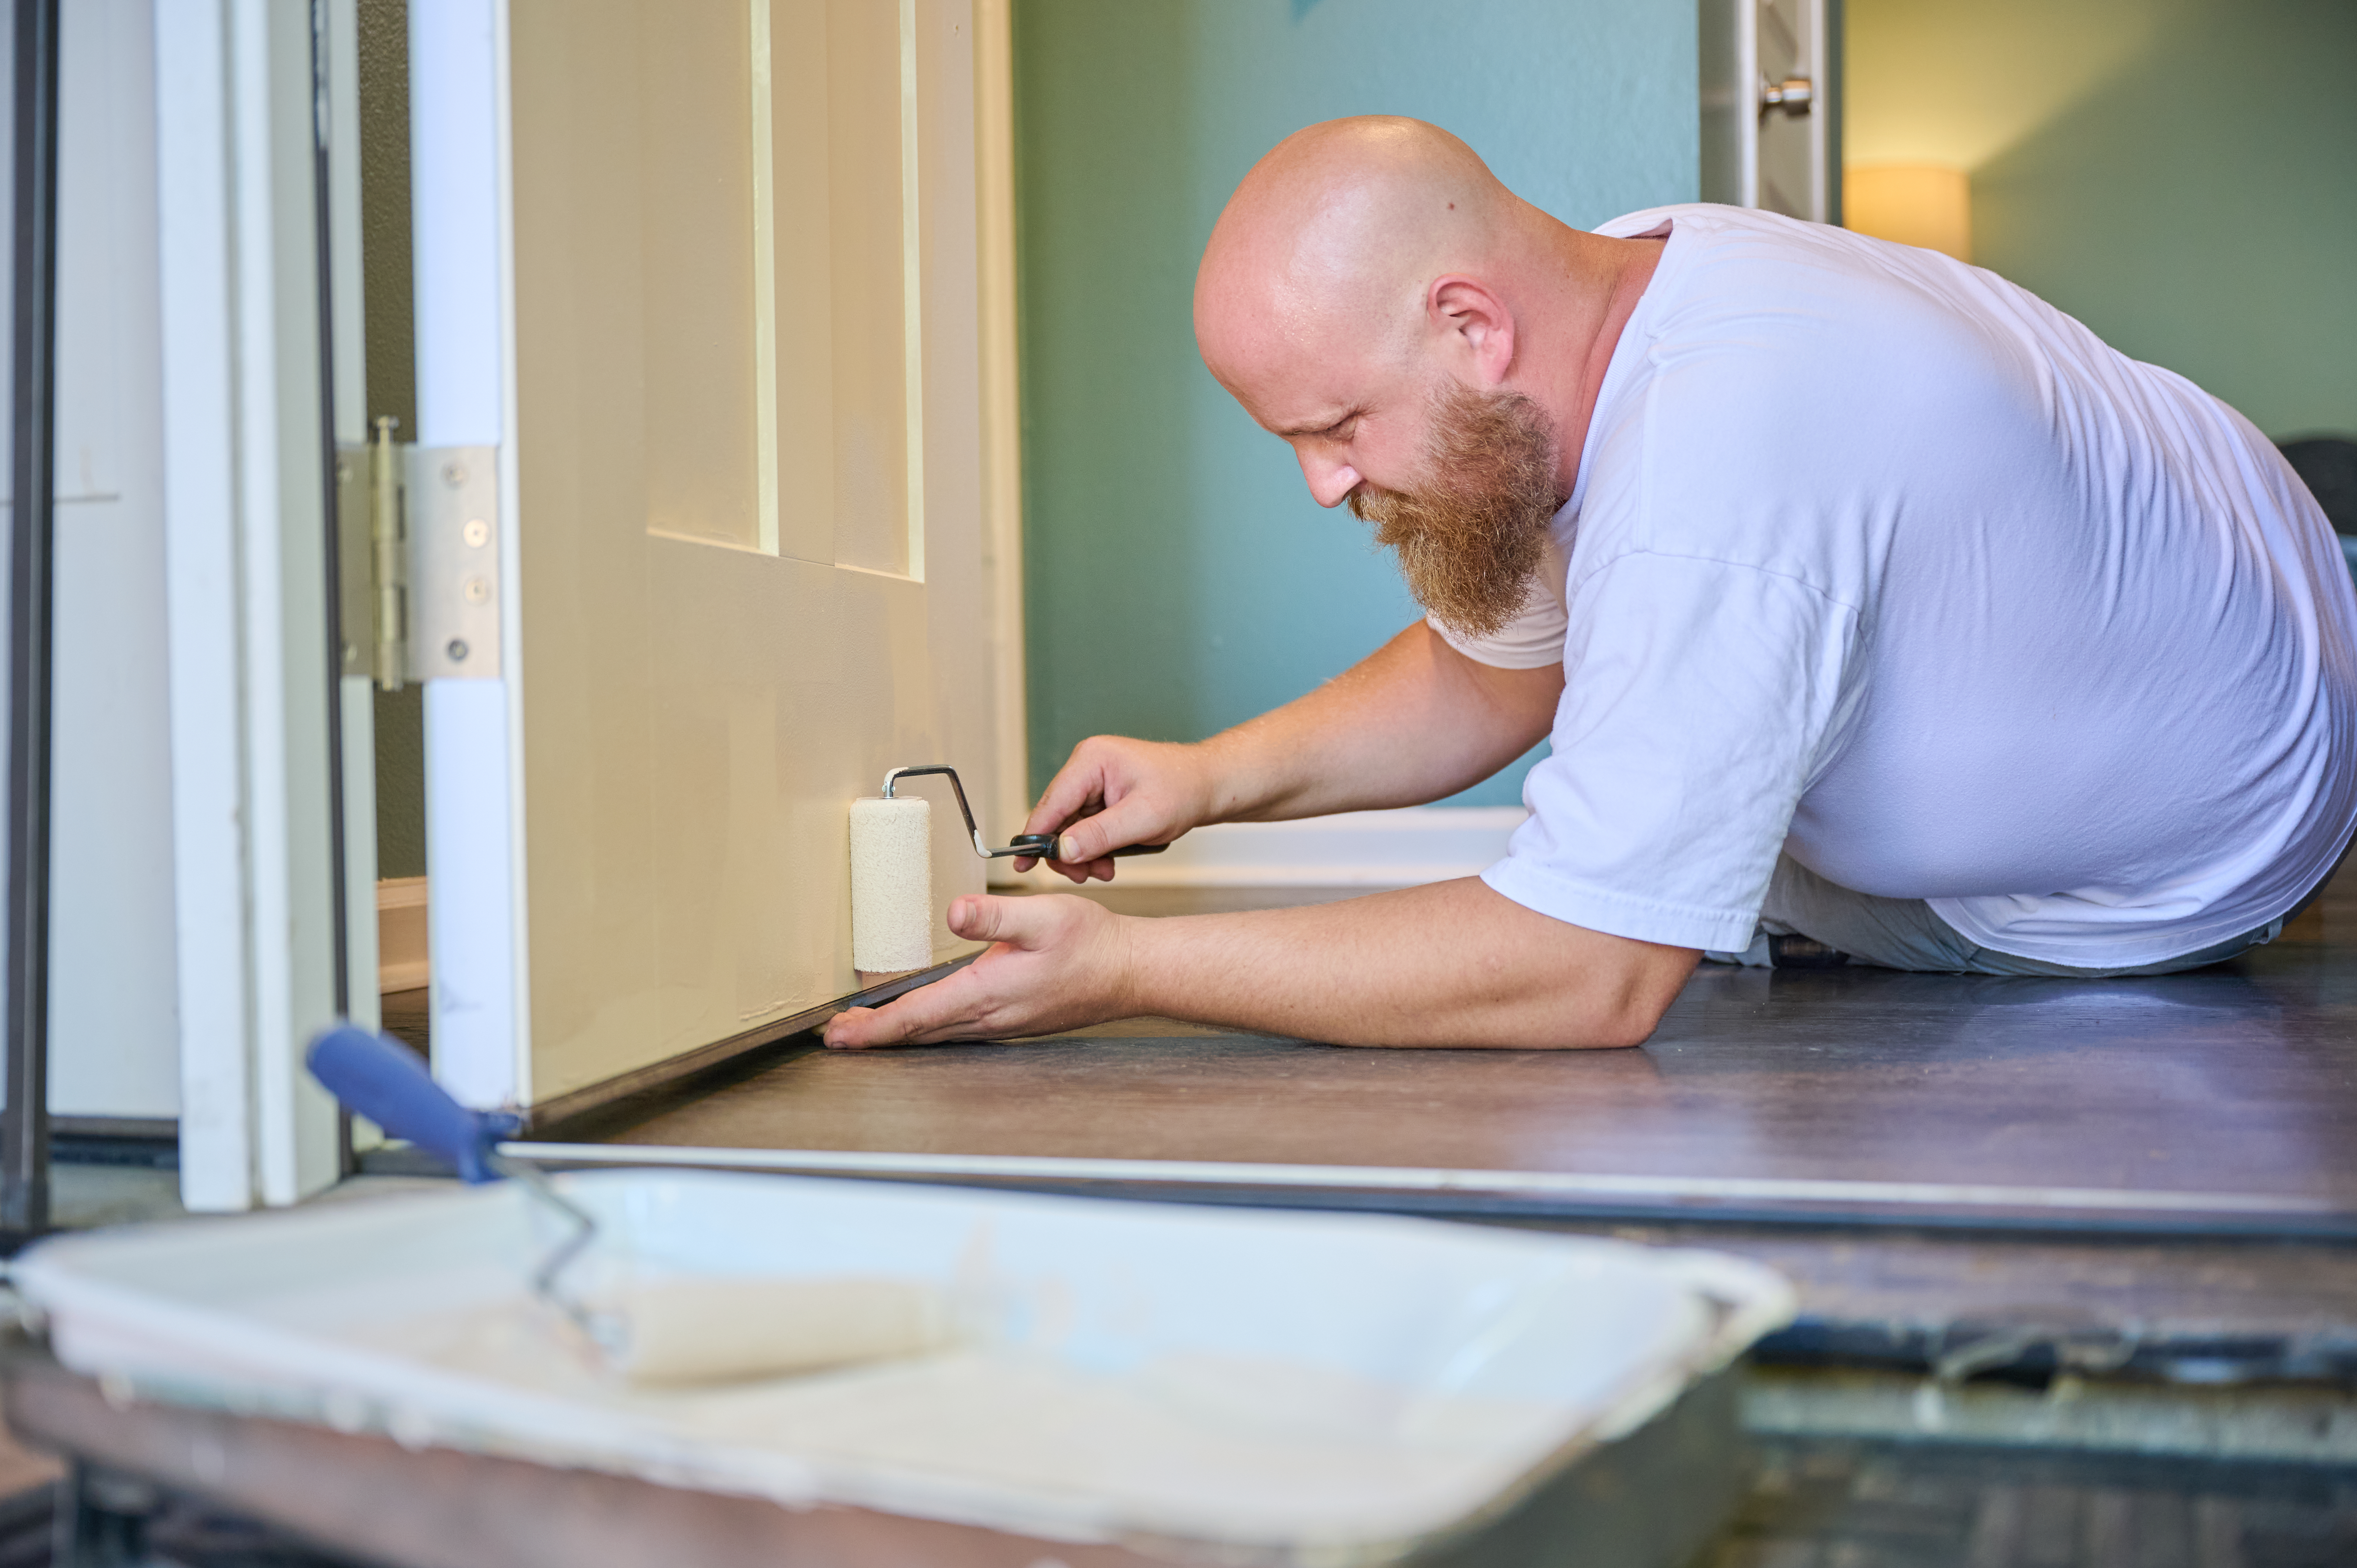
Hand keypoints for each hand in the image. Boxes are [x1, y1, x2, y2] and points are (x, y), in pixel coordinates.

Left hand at [822, 894, 1138, 1046]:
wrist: (1130, 972)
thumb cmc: (1091, 944)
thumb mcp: (1043, 916)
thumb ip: (995, 916)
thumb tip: (954, 912)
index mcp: (987, 992)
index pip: (916, 1016)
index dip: (873, 1027)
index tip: (839, 1034)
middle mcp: (989, 1016)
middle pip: (919, 1033)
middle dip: (875, 1035)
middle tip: (838, 1035)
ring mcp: (1001, 1023)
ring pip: (936, 1035)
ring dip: (900, 1034)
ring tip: (868, 1029)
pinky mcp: (1011, 1020)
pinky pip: (957, 1031)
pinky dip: (928, 1029)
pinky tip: (923, 1020)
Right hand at [1017, 735, 1216, 882]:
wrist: (1209, 785)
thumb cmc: (1184, 790)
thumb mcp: (1143, 818)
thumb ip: (1100, 835)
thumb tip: (1062, 850)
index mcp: (1091, 760)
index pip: (1051, 803)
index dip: (1035, 836)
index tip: (1022, 865)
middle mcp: (1086, 767)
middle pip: (1056, 818)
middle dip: (1068, 851)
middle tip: (1084, 876)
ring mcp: (1092, 781)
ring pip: (1069, 827)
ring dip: (1083, 854)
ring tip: (1104, 871)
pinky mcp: (1100, 796)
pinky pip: (1084, 828)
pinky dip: (1093, 848)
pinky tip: (1108, 861)